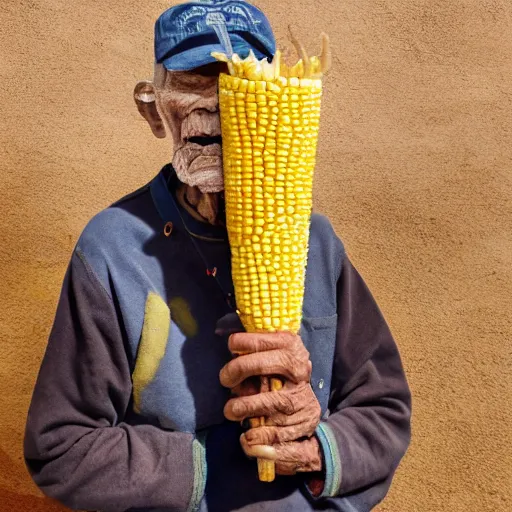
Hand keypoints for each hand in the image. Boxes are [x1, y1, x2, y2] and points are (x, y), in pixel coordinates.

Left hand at [219, 331, 322, 472]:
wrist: (304, 409)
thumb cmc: (275, 377)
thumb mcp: (269, 358)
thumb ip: (252, 351)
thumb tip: (226, 342)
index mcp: (293, 350)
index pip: (272, 340)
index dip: (249, 341)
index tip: (231, 345)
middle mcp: (301, 373)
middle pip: (274, 364)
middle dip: (244, 368)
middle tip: (225, 379)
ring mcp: (303, 400)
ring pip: (275, 402)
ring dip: (247, 407)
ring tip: (231, 411)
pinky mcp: (303, 424)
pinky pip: (279, 433)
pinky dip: (259, 438)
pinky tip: (246, 437)